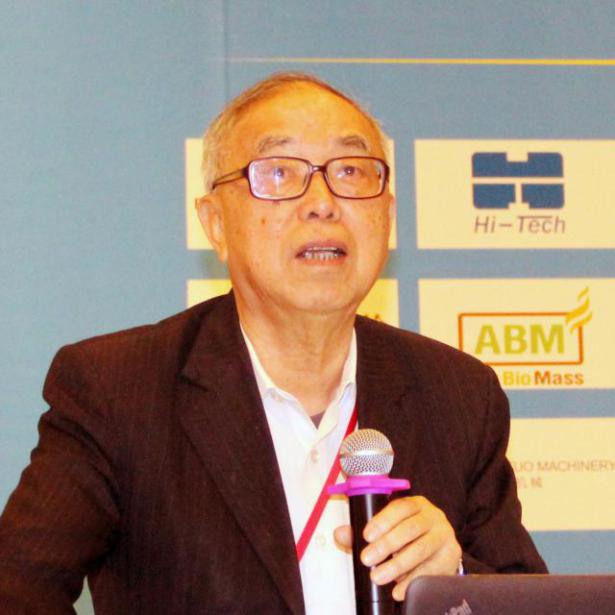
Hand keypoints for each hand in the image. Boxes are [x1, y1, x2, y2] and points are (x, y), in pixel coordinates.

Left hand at [333, 495, 460, 601]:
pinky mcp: (450, 558)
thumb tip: (340, 533)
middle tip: (367, 559)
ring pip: (420, 550)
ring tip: (378, 577)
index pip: (400, 507)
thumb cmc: (410, 537)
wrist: (440, 550)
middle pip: (410, 529)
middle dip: (386, 545)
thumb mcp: (390, 529)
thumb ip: (366, 532)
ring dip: (397, 566)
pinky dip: (411, 581)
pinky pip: (431, 570)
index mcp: (416, 504)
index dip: (383, 520)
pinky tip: (398, 589)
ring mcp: (444, 537)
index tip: (366, 536)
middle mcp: (433, 517)